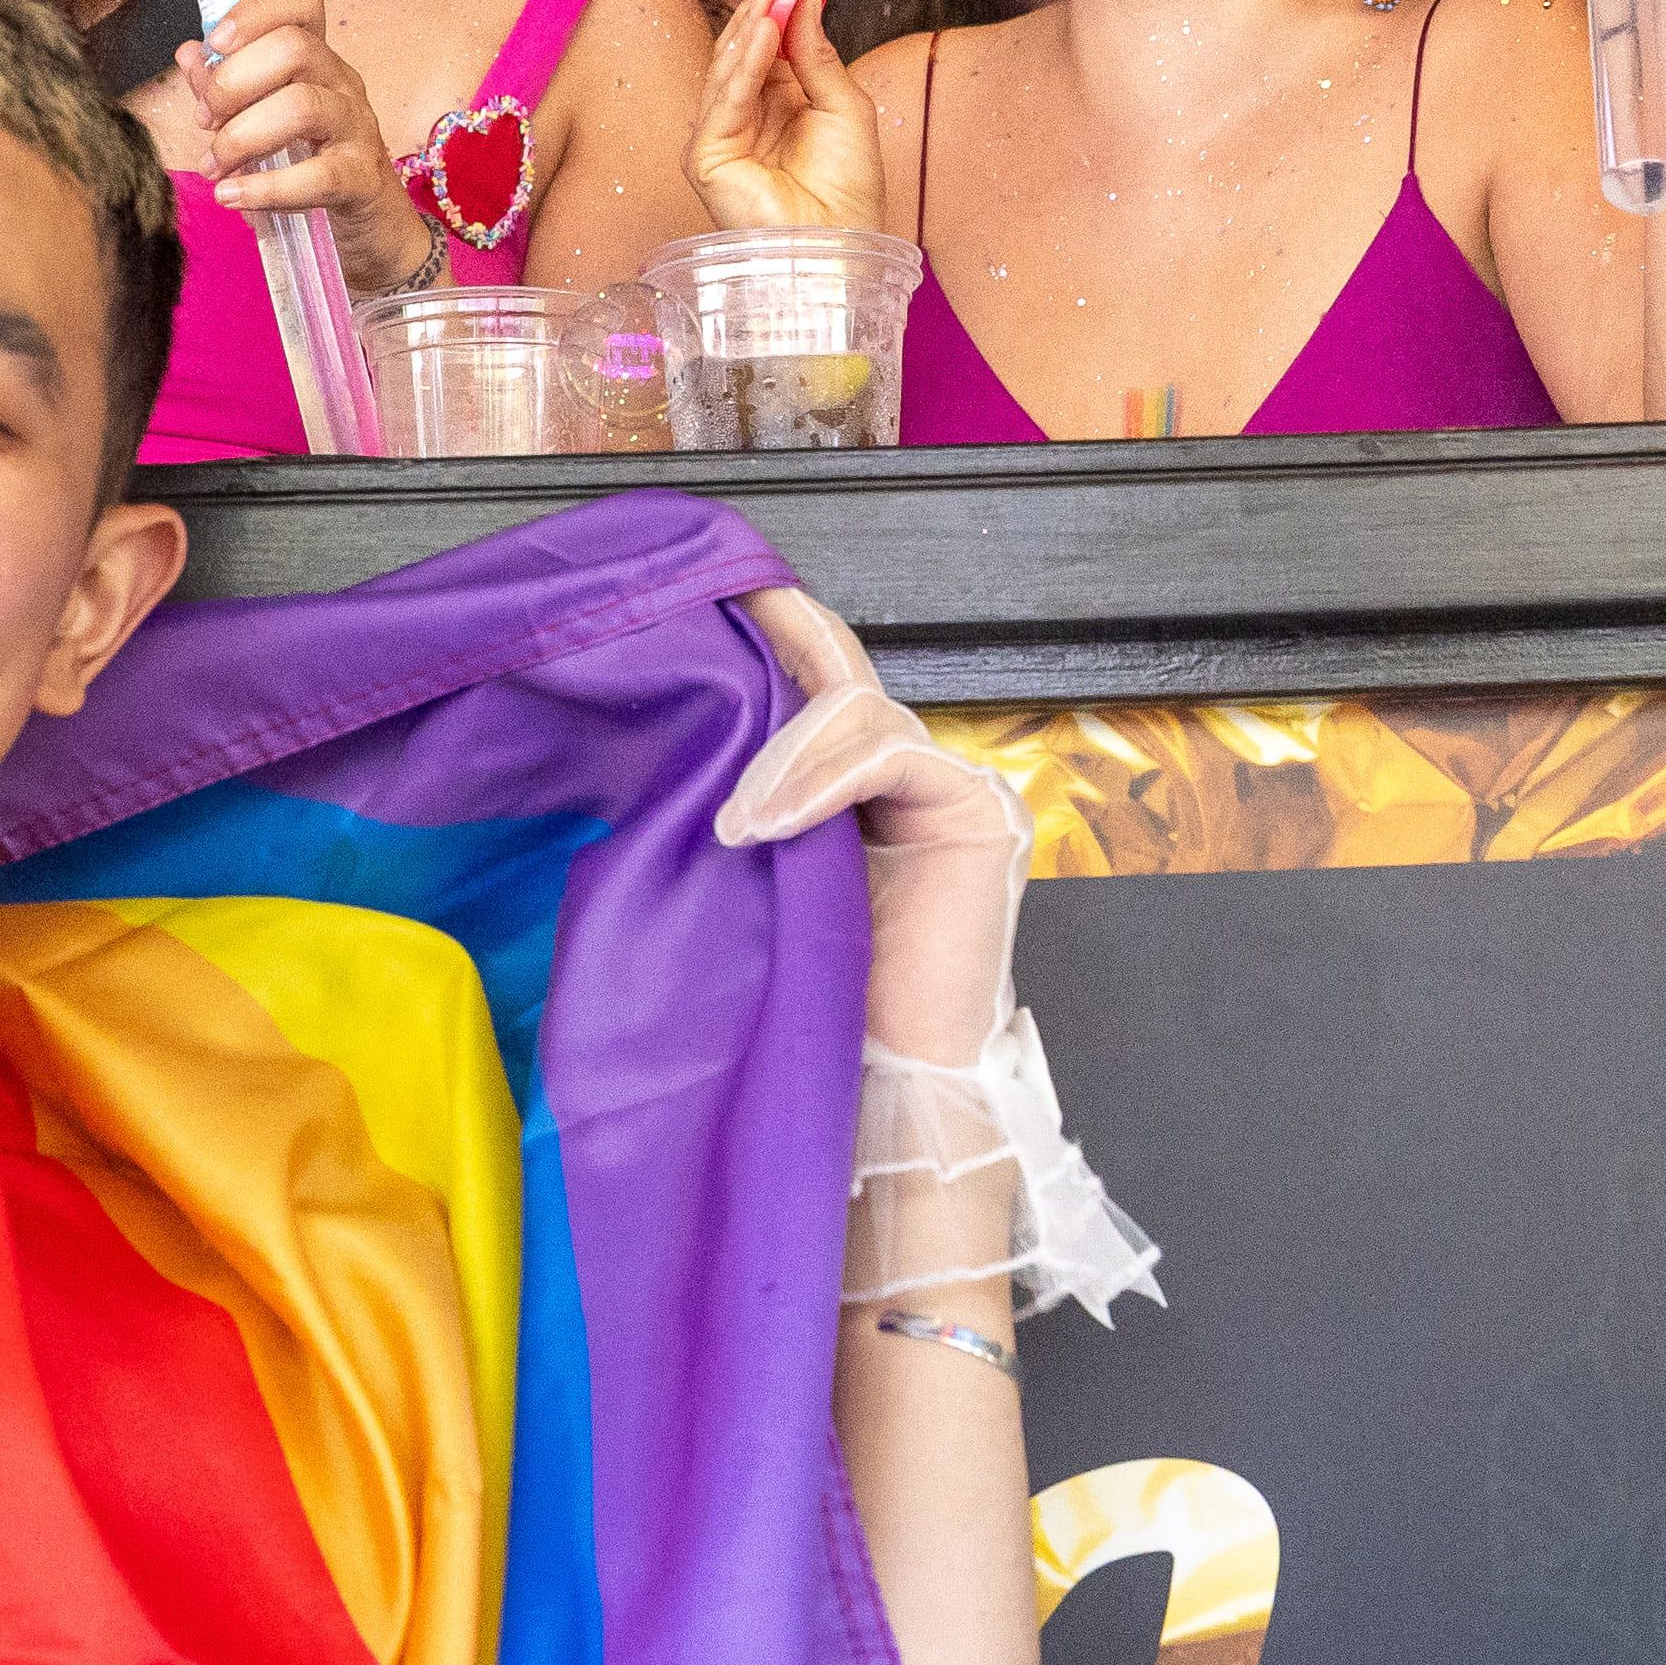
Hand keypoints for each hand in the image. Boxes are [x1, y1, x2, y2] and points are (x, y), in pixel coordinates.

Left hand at [180, 0, 435, 293]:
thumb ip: (225, 87)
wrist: (366, 225)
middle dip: (233, 83)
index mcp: (315, 58)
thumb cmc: (306, 163)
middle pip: (294, 47)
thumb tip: (189, 55)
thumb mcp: (260, 119)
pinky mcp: (362, 178)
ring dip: (242, 137)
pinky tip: (233, 196)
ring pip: (302, 106)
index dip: (254, 11)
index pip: (301, 2)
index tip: (216, 43)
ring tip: (216, 166)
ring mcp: (357, 127)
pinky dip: (266, 188)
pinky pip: (318, 175)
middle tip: (205, 122)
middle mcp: (341, 81)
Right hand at [688, 0, 885, 232]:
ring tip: (769, 5)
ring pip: (725, 75)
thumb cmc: (849, 190)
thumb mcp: (845, 106)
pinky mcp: (707, 158)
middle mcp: (747, 119)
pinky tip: (761, 39)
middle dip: (756, 20)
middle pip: (740, 58)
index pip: (768, 52)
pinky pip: (722, 104)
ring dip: (747, 37)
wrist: (840, 244)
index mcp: (779, 107)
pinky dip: (741, 70)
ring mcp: (723, 138)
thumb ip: (818, 53)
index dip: (776, 16)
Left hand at [719, 586, 1019, 1060]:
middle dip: (773, 651)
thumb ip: (756, 797)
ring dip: (782, 757)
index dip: (777, 627)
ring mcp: (952, 787)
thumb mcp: (766, 867)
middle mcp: (910, 773)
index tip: (715, 587)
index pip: (821, 680)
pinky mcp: (980, 811)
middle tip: (711, 620)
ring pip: (857, 714)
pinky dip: (822, 781)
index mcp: (859, 783)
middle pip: (839, 679)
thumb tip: (684, 723)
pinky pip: (890, 756)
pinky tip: (771, 823)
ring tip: (736, 824)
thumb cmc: (818, 990)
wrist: (881, 1077)